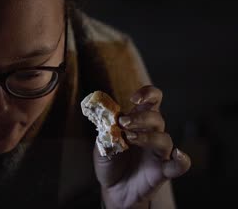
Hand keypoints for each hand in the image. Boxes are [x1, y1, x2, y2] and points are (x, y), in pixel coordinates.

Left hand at [93, 85, 190, 208]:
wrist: (113, 189)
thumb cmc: (110, 162)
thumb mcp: (102, 144)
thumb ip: (105, 130)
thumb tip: (107, 116)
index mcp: (138, 122)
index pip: (152, 101)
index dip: (147, 94)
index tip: (134, 99)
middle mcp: (152, 134)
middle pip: (157, 118)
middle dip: (140, 117)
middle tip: (124, 123)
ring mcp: (159, 152)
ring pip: (164, 138)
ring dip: (148, 136)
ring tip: (129, 138)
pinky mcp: (163, 171)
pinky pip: (180, 165)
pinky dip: (182, 160)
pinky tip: (178, 155)